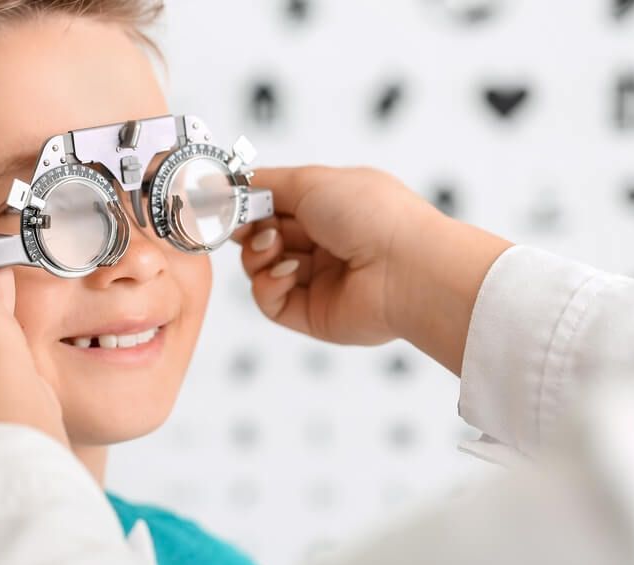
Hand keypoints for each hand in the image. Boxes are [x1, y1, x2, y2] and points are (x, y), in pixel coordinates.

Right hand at [238, 167, 512, 374]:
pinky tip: (289, 272)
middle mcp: (324, 244)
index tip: (226, 201)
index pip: (275, 205)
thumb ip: (264, 182)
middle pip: (262, 237)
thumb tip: (228, 183)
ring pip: (260, 268)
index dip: (248, 204)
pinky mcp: (310, 313)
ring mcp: (316, 280)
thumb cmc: (373, 216)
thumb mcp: (312, 180)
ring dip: (258, 255)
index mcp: (330, 208)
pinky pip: (269, 299)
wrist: (407, 268)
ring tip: (275, 246)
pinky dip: (269, 284)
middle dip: (248, 229)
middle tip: (241, 224)